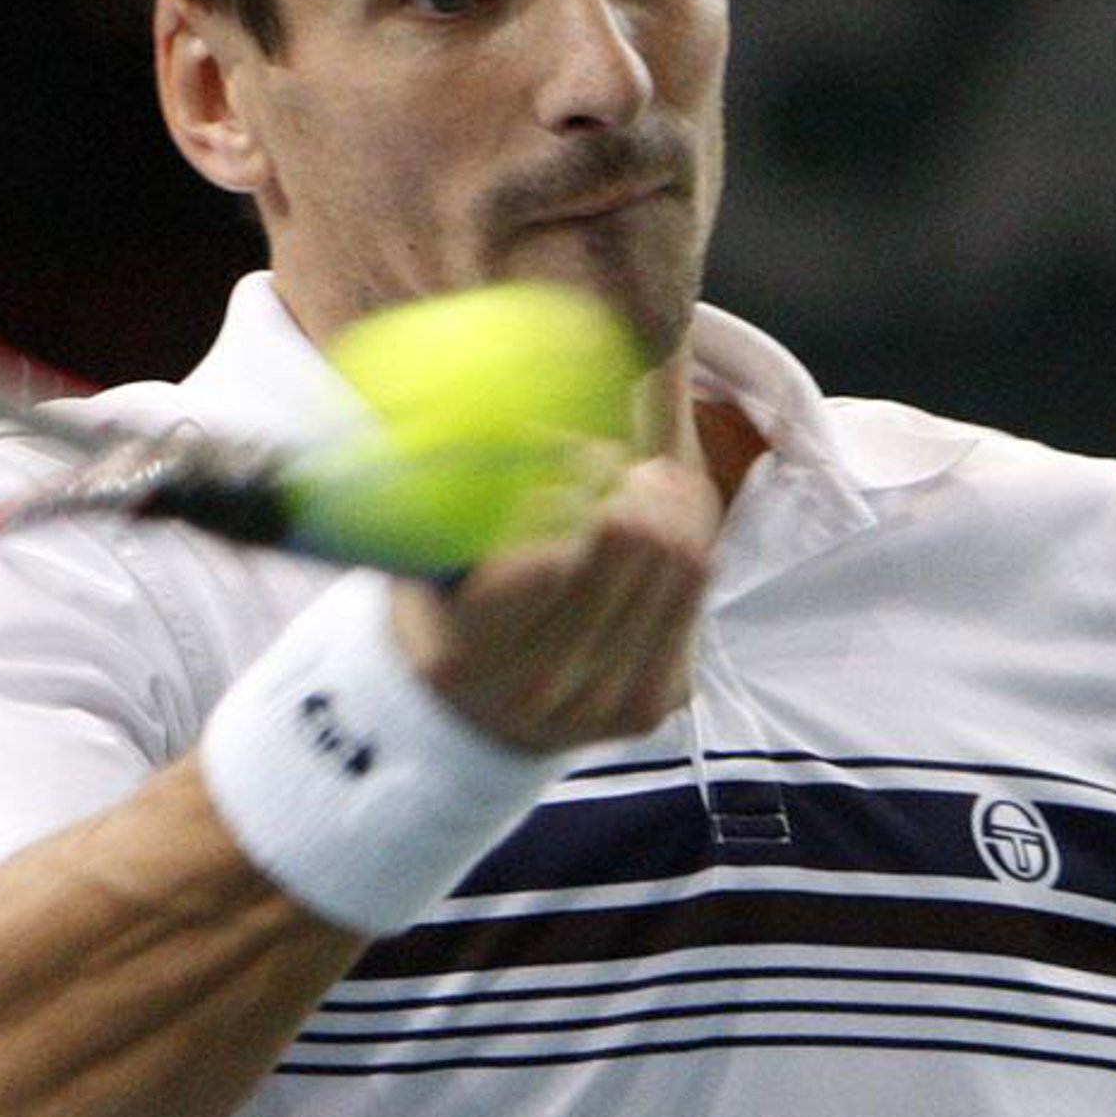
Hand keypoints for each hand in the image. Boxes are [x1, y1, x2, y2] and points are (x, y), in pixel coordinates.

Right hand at [388, 455, 719, 755]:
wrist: (473, 721)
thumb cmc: (441, 611)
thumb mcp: (417, 561)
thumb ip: (442, 497)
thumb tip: (480, 396)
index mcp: (463, 653)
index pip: (545, 557)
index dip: (569, 482)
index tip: (563, 448)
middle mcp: (536, 689)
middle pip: (627, 545)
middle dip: (626, 477)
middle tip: (609, 451)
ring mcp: (602, 704)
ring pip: (677, 561)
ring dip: (664, 496)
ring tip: (636, 471)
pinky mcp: (655, 700)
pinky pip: (698, 587)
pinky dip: (687, 530)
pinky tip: (660, 505)